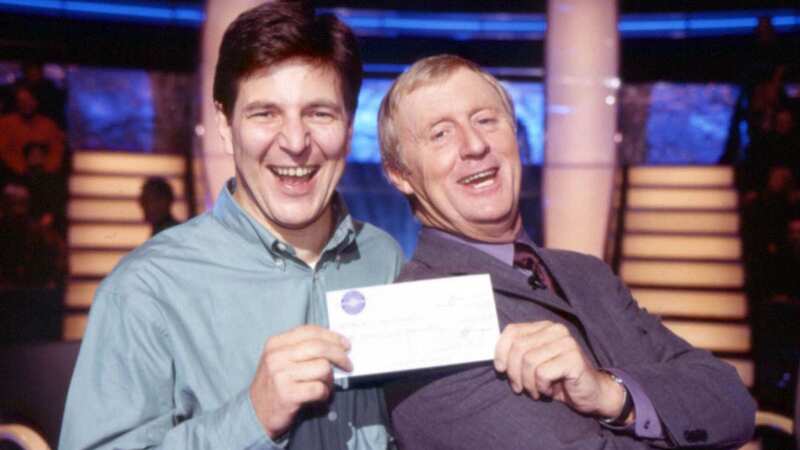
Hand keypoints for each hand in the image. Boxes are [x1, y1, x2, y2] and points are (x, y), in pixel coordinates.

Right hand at [250, 325, 351, 438]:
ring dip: (330, 380)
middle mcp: (276, 356)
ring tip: (325, 386)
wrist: (256, 413)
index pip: (310, 331)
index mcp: (276, 343)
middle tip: (348, 365)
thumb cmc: (275, 384)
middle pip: (319, 347)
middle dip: (340, 355)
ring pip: (323, 368)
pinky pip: (319, 388)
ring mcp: (281, 375)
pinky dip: (324, 394)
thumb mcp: (280, 360)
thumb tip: (336, 343)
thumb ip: (302, 349)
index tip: (346, 344)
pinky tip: (319, 397)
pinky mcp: (288, 394)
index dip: (332, 336)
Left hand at [494, 321, 625, 418]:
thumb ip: (519, 353)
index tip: (501, 370)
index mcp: (544, 327)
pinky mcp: (573, 359)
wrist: (591, 394)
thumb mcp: (535, 363)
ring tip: (536, 391)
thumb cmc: (559, 380)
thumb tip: (496, 359)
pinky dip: (541, 387)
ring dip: (528, 383)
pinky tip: (549, 391)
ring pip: (529, 361)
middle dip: (513, 372)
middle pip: (518, 348)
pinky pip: (542, 373)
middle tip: (519, 388)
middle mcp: (556, 330)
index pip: (512, 331)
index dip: (500, 351)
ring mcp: (566, 343)